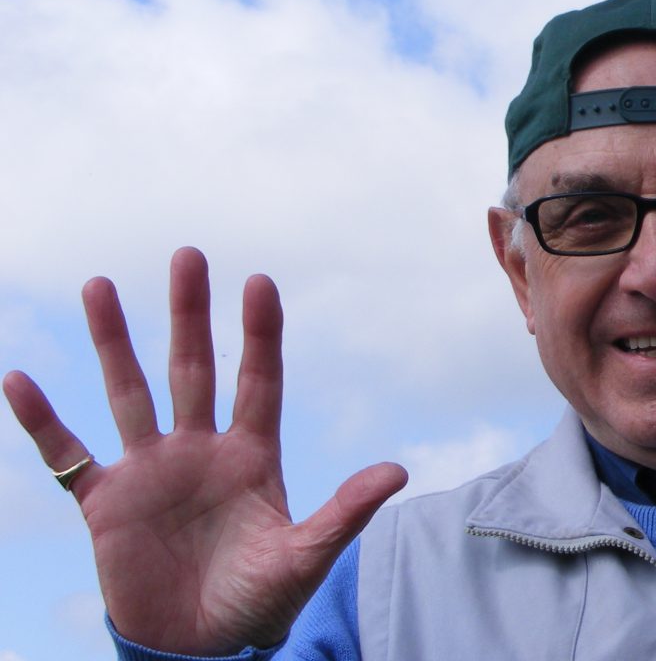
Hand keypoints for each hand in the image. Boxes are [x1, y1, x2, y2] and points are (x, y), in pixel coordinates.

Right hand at [2, 248, 406, 654]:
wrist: (199, 647)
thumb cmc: (259, 603)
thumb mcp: (305, 558)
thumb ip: (345, 512)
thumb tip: (397, 471)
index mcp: (253, 457)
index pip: (258, 381)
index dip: (259, 334)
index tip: (258, 281)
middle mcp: (200, 451)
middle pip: (193, 369)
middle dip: (189, 314)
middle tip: (187, 254)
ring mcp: (150, 472)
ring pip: (129, 393)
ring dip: (114, 342)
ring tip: (100, 286)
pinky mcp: (105, 503)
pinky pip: (66, 455)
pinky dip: (42, 421)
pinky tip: (20, 378)